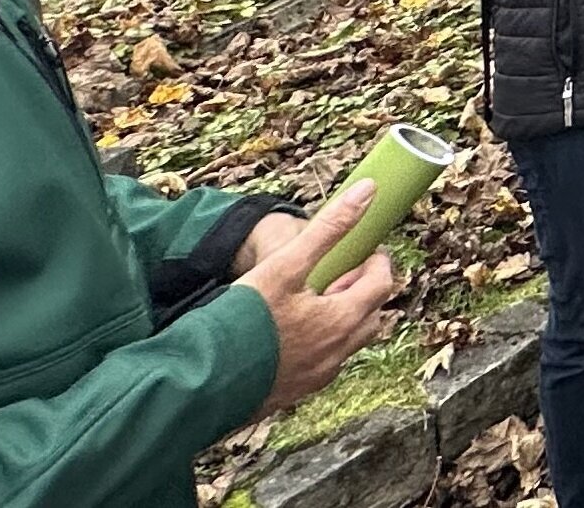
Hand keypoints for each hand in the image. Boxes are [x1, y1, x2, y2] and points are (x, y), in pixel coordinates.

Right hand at [243, 181, 396, 413]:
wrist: (202, 380)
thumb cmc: (244, 318)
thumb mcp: (286, 263)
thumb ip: (329, 228)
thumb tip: (367, 191)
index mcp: (341, 320)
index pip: (381, 284)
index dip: (376, 261)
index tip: (362, 249)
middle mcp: (336, 354)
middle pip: (371, 316)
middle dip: (362, 290)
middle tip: (340, 272)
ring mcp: (316, 378)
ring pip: (349, 343)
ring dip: (344, 318)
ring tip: (316, 299)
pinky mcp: (294, 392)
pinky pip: (324, 363)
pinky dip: (323, 342)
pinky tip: (295, 330)